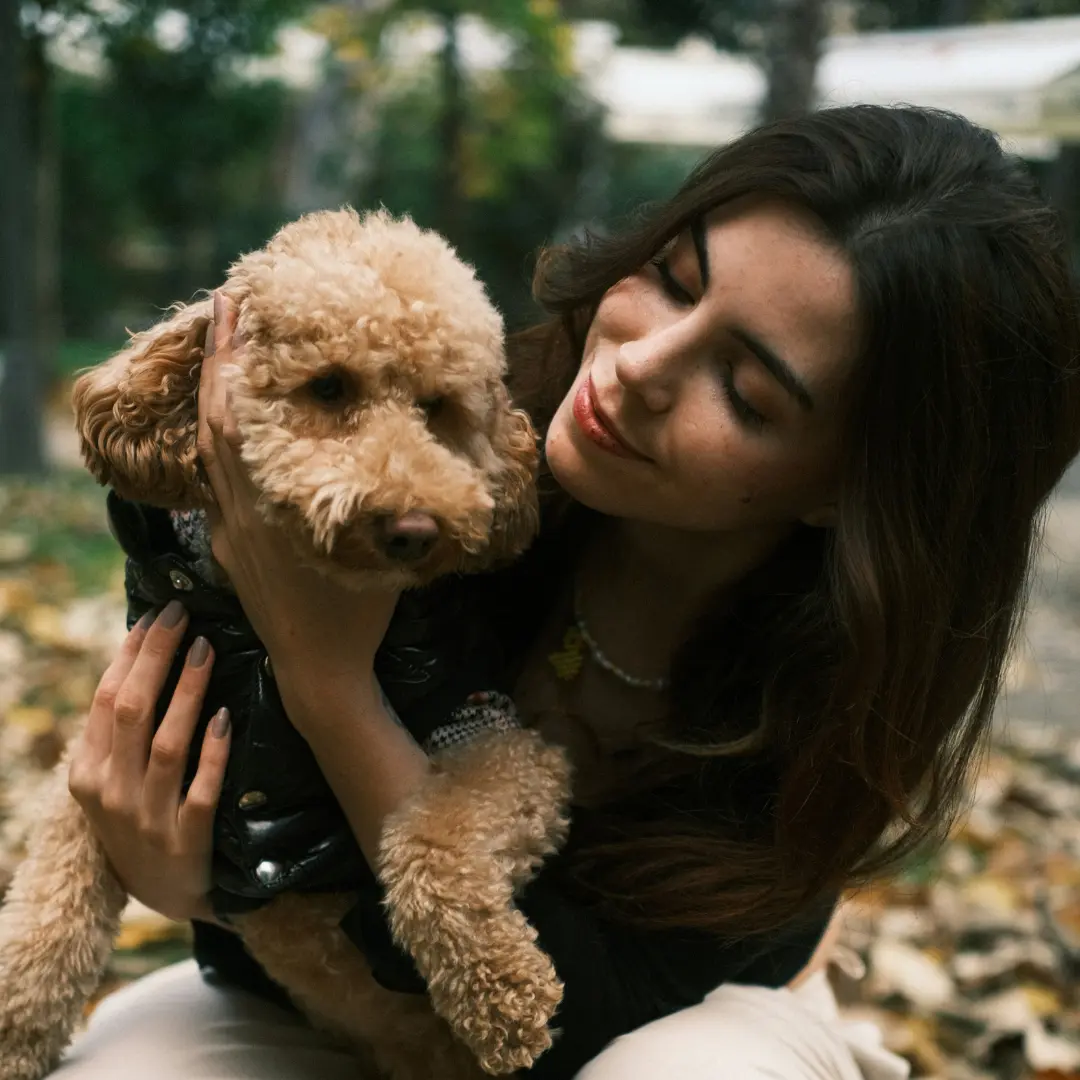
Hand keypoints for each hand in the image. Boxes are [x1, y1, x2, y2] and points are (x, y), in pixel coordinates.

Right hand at [68, 601, 230, 922]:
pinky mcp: (189, 841)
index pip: (106, 701)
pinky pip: (202, 790)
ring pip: (167, 746)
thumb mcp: (115, 781)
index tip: (155, 615)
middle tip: (182, 615)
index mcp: (89, 775)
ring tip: (206, 650)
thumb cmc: (143, 821)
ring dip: (187, 694)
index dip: (130, 655)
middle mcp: (113, 795)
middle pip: (132, 713)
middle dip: (156, 658)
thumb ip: (123, 732)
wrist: (168, 894)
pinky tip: (226, 718)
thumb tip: (147, 656)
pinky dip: (213, 754)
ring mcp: (150, 819)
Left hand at [196, 291, 398, 702]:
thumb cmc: (357, 616)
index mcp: (270, 506)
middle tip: (230, 308)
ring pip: (209, 452)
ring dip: (218, 400)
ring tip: (234, 356)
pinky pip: (219, 484)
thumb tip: (434, 486)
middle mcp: (238, 512)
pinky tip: (246, 429)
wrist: (317, 673)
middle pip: (211, 423)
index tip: (236, 312)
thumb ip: (402, 522)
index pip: (234, 421)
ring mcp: (229, 532)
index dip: (230, 364)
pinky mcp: (229, 549)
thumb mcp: (388, 563)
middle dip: (217, 362)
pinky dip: (224, 444)